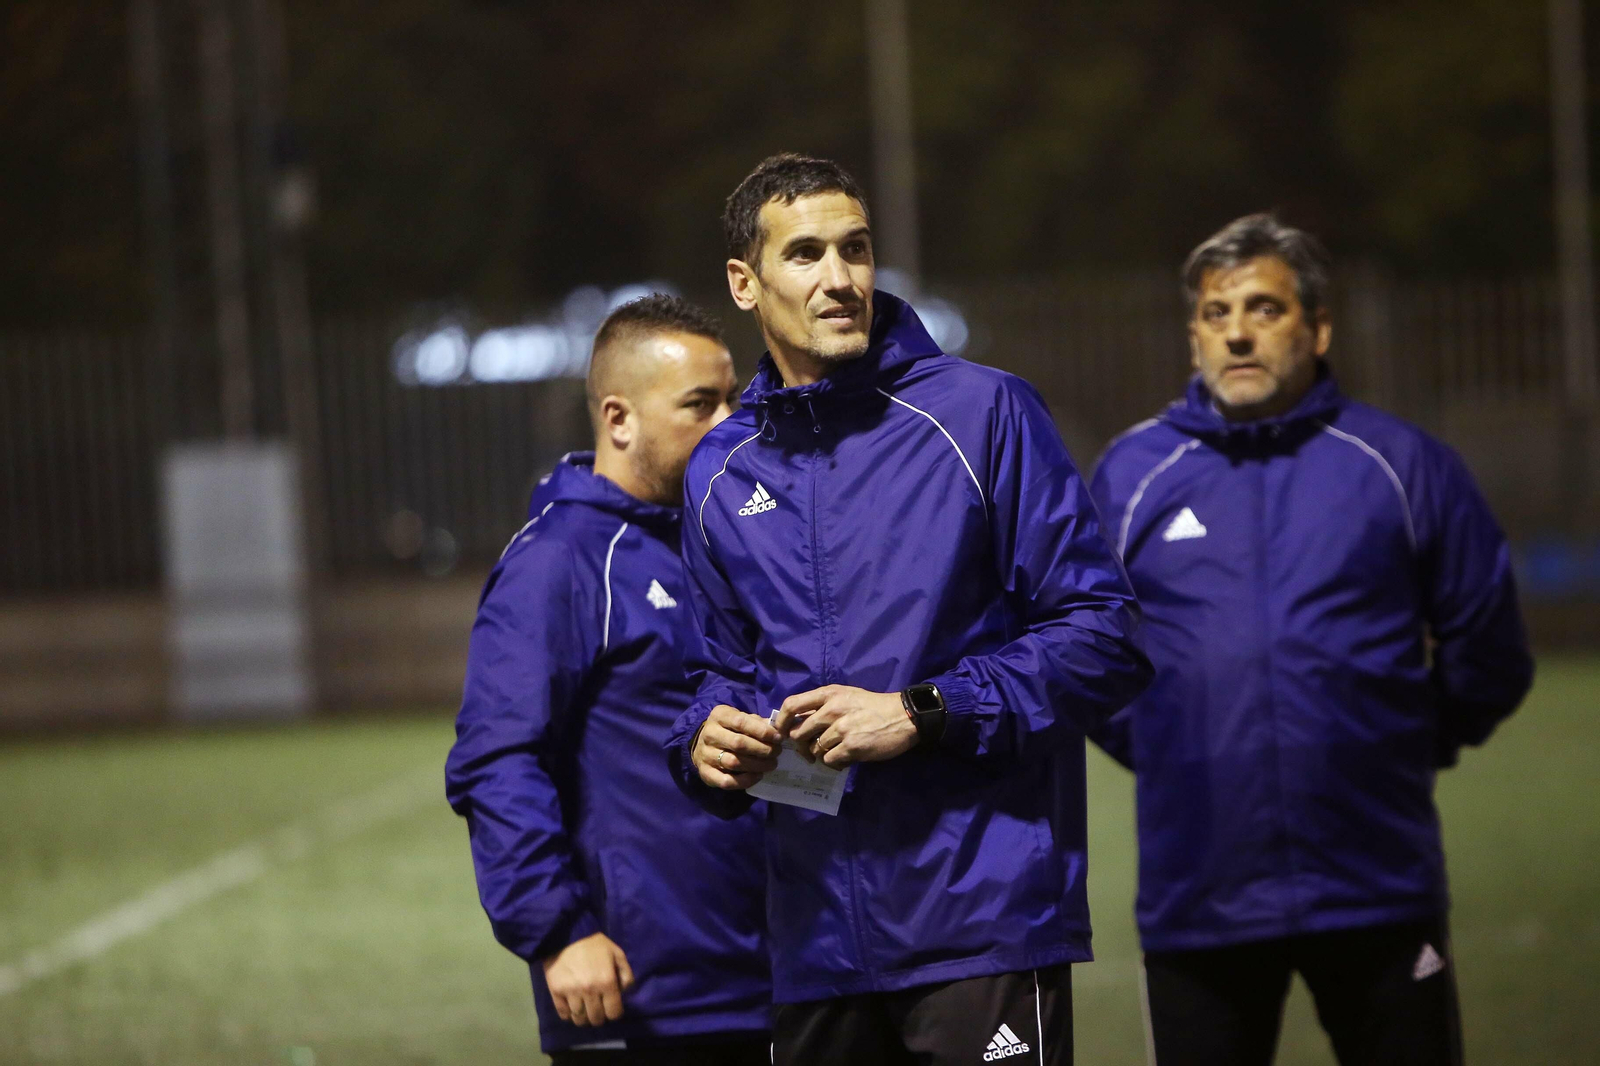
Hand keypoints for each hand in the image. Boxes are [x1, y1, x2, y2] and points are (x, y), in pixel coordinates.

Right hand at [542, 932, 633, 1026]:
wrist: (566, 934)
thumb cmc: (594, 944)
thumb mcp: (617, 953)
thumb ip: (626, 974)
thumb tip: (624, 993)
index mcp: (607, 982)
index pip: (613, 1013)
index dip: (614, 1012)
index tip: (612, 1007)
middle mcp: (589, 991)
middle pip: (596, 1019)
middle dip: (599, 1017)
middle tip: (598, 1009)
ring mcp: (571, 993)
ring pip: (579, 1019)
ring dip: (584, 1017)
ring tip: (585, 1009)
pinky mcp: (555, 992)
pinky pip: (563, 1014)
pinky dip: (568, 1014)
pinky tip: (572, 1007)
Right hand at [691, 704, 781, 788]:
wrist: (702, 744)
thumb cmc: (728, 729)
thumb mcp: (740, 718)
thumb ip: (757, 722)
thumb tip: (776, 729)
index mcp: (719, 716)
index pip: (741, 722)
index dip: (762, 731)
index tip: (778, 738)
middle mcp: (710, 734)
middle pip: (738, 744)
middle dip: (762, 749)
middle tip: (777, 752)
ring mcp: (705, 755)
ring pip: (733, 762)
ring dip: (756, 765)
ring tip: (771, 764)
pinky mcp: (706, 773)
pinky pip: (726, 781)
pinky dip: (745, 781)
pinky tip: (757, 776)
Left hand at [775, 685, 917, 767]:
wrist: (903, 716)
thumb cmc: (873, 706)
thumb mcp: (846, 696)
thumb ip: (823, 705)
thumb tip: (799, 722)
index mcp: (829, 694)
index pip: (792, 704)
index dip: (781, 721)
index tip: (781, 732)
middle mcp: (832, 709)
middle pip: (798, 733)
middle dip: (800, 745)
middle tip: (809, 750)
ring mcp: (841, 728)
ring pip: (815, 749)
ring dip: (821, 755)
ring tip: (834, 752)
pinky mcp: (852, 746)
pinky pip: (829, 760)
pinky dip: (833, 763)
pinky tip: (843, 759)